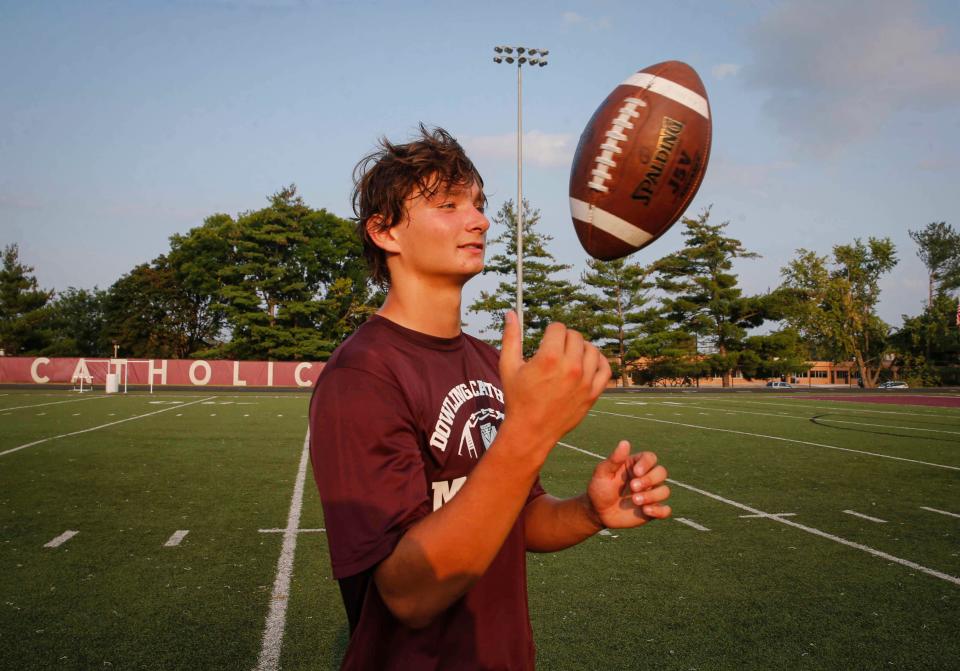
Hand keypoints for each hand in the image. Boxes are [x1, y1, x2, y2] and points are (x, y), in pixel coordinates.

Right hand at [498, 311, 610, 460]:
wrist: (531, 430)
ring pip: (591, 350)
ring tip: (570, 355)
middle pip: (575, 336)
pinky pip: (605, 369)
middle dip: (564, 339)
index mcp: (549, 358)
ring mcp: (584, 381)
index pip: (558, 328)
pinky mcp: (593, 393)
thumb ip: (511, 337)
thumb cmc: (517, 398)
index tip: (545, 340)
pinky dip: (599, 362)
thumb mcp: (508, 366)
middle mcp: (570, 367)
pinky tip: (588, 362)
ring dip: (581, 348)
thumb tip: (511, 312)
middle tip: (555, 349)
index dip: (550, 331)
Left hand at [586, 441, 670, 528]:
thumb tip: (625, 442)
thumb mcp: (603, 473)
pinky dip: (660, 511)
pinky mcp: (652, 510)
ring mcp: (650, 494)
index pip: (650, 458)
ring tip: (635, 501)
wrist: (598, 512)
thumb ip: (614, 459)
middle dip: (650, 480)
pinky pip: (666, 510)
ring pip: (664, 491)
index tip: (636, 472)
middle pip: (661, 472)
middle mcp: (647, 478)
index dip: (647, 463)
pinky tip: (645, 511)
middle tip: (633, 487)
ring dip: (652, 496)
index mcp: (636, 465)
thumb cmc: (600, 488)